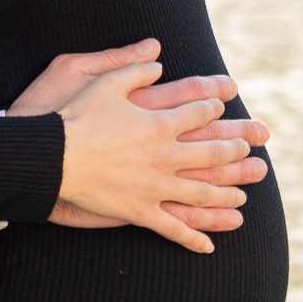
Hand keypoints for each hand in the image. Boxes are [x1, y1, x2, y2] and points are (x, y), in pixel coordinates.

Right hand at [53, 62, 249, 252]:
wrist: (51, 158)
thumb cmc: (74, 116)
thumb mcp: (102, 80)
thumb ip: (132, 65)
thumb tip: (157, 54)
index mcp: (159, 122)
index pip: (198, 112)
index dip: (215, 105)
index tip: (224, 104)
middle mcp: (165, 155)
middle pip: (212, 152)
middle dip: (235, 149)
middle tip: (251, 150)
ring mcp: (156, 186)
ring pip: (202, 192)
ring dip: (227, 193)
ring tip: (243, 195)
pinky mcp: (140, 211)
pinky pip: (172, 228)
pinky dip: (192, 239)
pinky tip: (209, 247)